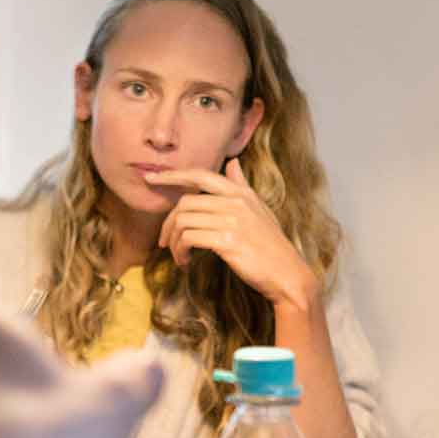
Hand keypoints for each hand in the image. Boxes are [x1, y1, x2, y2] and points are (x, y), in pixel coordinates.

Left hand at [146, 157, 319, 309]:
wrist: (288, 274)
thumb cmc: (270, 245)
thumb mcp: (259, 210)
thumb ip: (241, 186)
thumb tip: (233, 163)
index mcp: (241, 193)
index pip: (200, 174)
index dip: (172, 175)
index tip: (150, 178)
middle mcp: (236, 202)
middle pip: (185, 203)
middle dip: (168, 223)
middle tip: (164, 241)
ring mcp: (232, 220)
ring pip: (183, 222)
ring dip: (174, 242)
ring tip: (178, 256)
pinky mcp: (227, 241)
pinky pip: (189, 238)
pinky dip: (180, 251)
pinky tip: (185, 262)